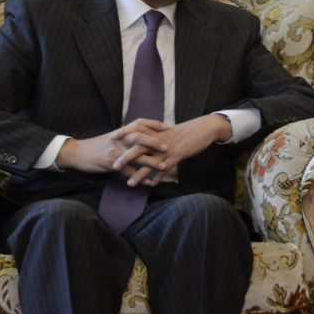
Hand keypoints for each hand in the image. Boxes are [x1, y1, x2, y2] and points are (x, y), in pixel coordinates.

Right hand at [57, 119, 167, 184]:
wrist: (77, 153)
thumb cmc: (96, 146)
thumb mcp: (112, 137)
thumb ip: (126, 136)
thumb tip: (142, 136)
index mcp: (120, 132)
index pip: (138, 123)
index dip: (153, 124)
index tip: (166, 127)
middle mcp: (118, 140)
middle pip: (139, 137)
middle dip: (154, 142)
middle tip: (167, 147)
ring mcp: (115, 152)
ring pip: (136, 156)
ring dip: (151, 162)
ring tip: (164, 167)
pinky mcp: (111, 165)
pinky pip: (128, 172)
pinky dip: (139, 177)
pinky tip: (149, 182)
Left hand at [107, 114, 232, 185]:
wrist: (202, 128)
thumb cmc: (186, 130)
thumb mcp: (169, 131)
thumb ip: (156, 135)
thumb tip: (146, 141)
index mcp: (155, 132)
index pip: (135, 132)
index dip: (123, 135)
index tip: (111, 139)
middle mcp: (158, 140)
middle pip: (137, 149)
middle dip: (125, 158)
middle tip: (113, 167)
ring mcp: (167, 149)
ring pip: (149, 163)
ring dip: (139, 174)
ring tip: (130, 184)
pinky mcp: (177, 155)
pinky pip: (164, 169)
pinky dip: (158, 178)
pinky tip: (152, 185)